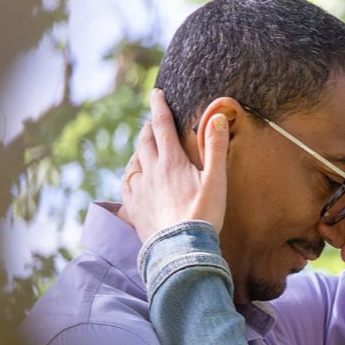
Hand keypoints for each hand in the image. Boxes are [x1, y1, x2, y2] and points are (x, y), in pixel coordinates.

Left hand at [119, 89, 228, 243]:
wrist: (181, 252)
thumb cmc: (203, 217)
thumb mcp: (216, 180)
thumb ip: (215, 147)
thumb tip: (217, 116)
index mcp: (171, 161)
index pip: (162, 125)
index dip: (159, 106)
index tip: (156, 93)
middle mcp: (151, 171)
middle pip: (145, 140)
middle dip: (149, 126)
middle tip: (154, 121)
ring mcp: (139, 190)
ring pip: (134, 161)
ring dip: (140, 150)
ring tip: (145, 148)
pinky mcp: (133, 208)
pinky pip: (126, 185)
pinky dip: (130, 174)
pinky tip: (134, 177)